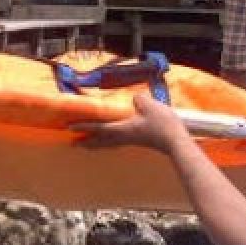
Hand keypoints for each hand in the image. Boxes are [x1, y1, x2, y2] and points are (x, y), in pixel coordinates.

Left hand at [72, 92, 189, 153]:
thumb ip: (138, 99)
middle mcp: (124, 137)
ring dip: (96, 144)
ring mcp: (132, 141)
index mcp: (122, 128)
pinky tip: (112, 140)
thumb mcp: (149, 105)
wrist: (176, 141)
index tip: (69, 127)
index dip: (83, 126)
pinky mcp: (139, 141)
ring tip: (87, 144)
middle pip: (100, 140)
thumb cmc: (162, 124)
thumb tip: (134, 100)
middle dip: (86, 141)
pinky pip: (118, 142)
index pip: (98, 127)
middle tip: (73, 143)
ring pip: (109, 143)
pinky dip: (109, 142)